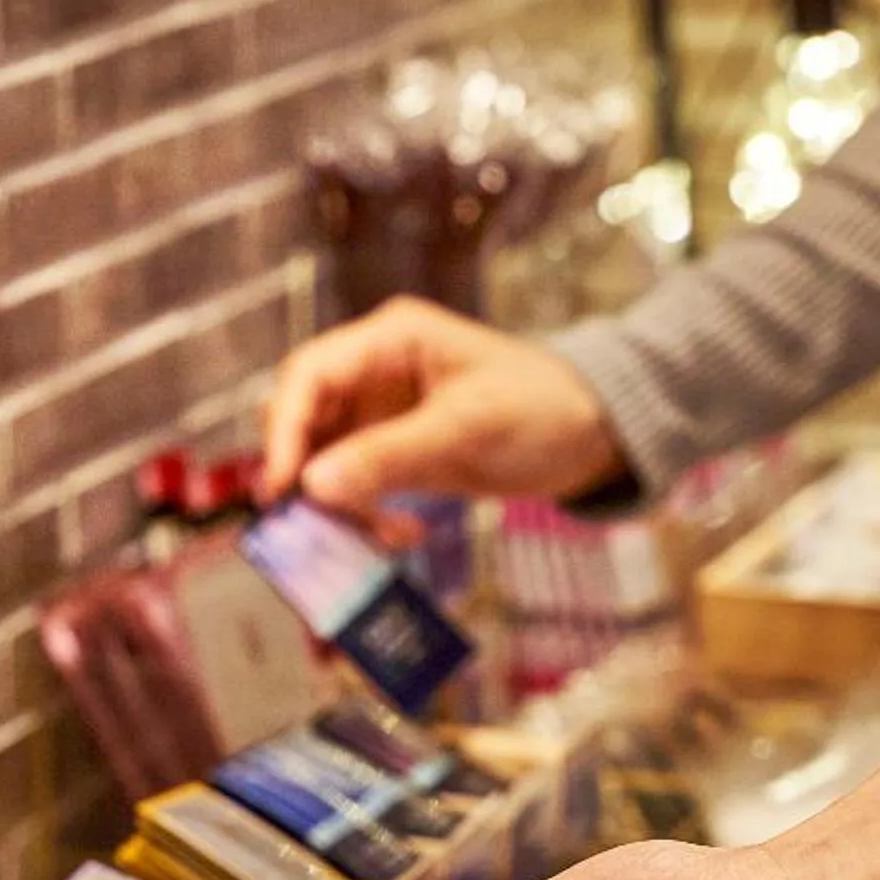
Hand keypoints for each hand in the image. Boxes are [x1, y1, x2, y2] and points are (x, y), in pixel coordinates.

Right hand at [260, 295, 627, 521]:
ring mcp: (384, 413)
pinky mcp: (398, 451)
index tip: (282, 487)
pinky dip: (365, 515)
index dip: (284, 429)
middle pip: (306, 419)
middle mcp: (376, 371)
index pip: (309, 375)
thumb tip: (310, 486)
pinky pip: (357, 484)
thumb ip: (388, 457)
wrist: (597, 434)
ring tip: (377, 539)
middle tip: (308, 527)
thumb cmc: (541, 411)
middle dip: (304, 473)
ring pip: (325, 460)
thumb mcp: (465, 432)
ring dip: (337, 504)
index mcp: (391, 340)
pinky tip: (397, 536)